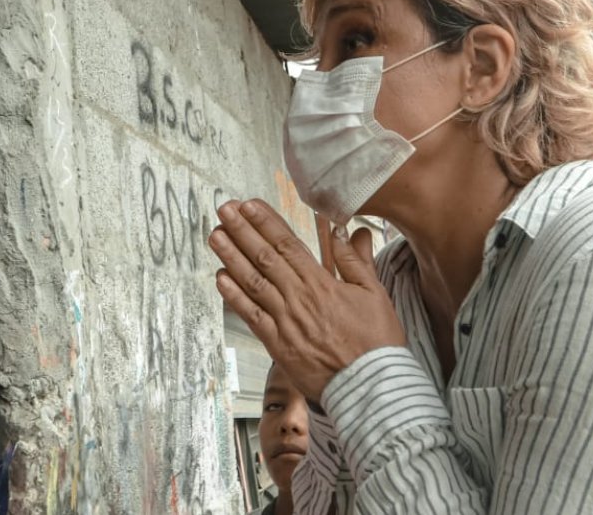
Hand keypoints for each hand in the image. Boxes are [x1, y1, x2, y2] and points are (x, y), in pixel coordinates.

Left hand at [208, 199, 404, 400]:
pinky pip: (250, 316)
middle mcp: (299, 299)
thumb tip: (348, 231)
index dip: (266, 222)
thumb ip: (357, 261)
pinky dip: (233, 297)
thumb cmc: (376, 343)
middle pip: (265, 258)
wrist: (371, 387)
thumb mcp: (375, 294)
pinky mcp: (277, 345)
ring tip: (215, 235)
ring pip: (253, 282)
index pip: (288, 245)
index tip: (249, 205)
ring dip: (231, 257)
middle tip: (224, 209)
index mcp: (322, 284)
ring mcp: (285, 322)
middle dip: (242, 230)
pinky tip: (220, 278)